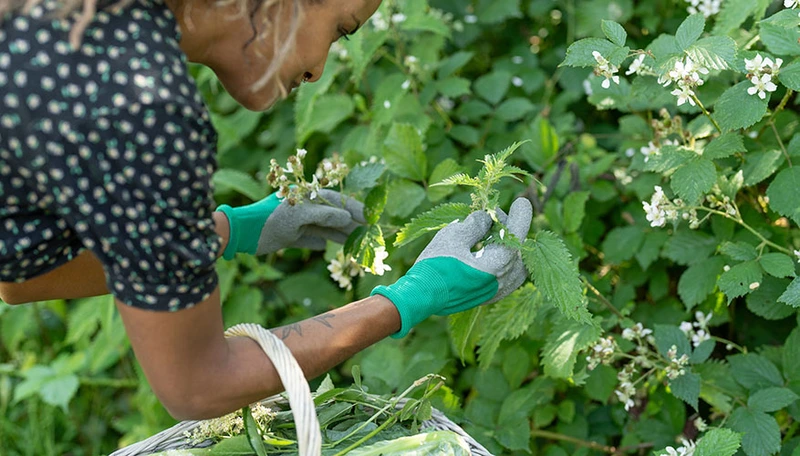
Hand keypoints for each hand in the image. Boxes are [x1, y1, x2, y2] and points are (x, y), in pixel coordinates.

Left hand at [217, 189, 364, 259]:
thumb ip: (325, 215)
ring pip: (325, 229)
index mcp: (309, 198)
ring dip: (341, 236)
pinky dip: (320, 243)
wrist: (244, 233)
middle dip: (352, 225)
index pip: (338, 202)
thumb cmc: (271, 218)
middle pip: (334, 216)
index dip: (356, 209)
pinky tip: (328, 247)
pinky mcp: (291, 236)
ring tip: (357, 244)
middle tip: (370, 235)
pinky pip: (311, 239)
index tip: (371, 218)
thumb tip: (348, 217)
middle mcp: (306, 209)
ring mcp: (299, 223)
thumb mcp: (300, 215)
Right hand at [371, 197, 532, 337]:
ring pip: (514, 265)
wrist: (419, 297)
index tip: (522, 202)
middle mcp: (502, 281)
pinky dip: (502, 261)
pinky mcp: (487, 298)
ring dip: (507, 247)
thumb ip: (475, 224)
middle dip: (507, 229)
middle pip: (516, 249)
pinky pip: (506, 277)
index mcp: (497, 264)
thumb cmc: (435, 265)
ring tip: (490, 233)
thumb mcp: (453, 236)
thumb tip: (486, 217)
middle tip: (491, 216)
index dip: (520, 216)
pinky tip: (487, 251)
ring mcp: (496, 292)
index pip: (517, 235)